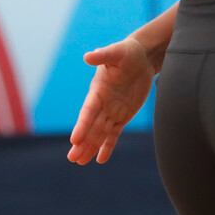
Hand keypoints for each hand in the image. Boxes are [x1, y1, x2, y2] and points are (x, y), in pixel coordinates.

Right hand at [66, 38, 156, 164]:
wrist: (141, 58)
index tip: (75, 140)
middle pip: (91, 127)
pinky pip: (114, 133)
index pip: (88, 111)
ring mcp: (112, 111)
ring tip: (80, 162)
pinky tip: (100, 159)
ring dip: (91, 147)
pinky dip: (108, 146)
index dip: (82, 125)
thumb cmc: (126, 52)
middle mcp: (102, 104)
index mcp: (97, 91)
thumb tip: (88, 56)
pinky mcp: (123, 116)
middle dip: (83, 142)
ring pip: (100, 133)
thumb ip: (103, 55)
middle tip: (73, 158)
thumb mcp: (116, 52)